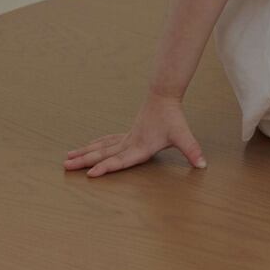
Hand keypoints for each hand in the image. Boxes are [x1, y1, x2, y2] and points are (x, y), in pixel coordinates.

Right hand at [63, 93, 206, 177]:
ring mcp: (126, 137)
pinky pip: (106, 141)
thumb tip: (203, 165)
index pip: (120, 160)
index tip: (90, 173)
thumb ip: (192, 151)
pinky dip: (94, 145)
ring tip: (66, 160)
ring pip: (100, 147)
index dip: (105, 167)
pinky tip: (85, 148)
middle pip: (103, 154)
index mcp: (140, 146)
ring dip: (84, 153)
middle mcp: (129, 142)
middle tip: (66, 167)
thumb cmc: (172, 117)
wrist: (163, 96)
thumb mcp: (183, 136)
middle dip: (84, 162)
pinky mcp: (126, 133)